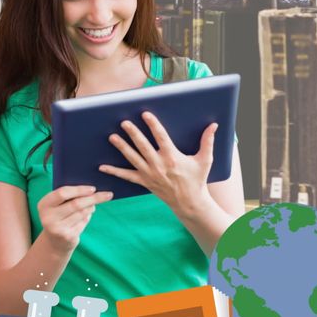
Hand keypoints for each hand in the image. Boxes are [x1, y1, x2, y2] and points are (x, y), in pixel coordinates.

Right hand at [36, 185, 113, 251]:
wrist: (54, 242)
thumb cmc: (57, 216)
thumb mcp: (55, 205)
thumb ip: (67, 196)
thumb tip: (91, 189)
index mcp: (44, 204)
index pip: (62, 193)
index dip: (79, 190)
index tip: (93, 188)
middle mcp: (48, 217)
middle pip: (76, 204)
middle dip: (93, 198)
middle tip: (108, 194)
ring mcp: (58, 228)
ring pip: (82, 213)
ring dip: (91, 207)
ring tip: (92, 205)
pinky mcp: (68, 237)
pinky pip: (83, 222)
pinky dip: (88, 217)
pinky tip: (86, 216)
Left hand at [99, 112, 216, 210]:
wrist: (189, 202)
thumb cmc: (197, 180)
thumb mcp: (205, 160)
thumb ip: (207, 141)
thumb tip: (214, 125)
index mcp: (172, 157)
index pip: (160, 137)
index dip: (153, 125)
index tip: (145, 114)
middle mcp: (159, 164)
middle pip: (142, 145)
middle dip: (133, 133)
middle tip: (123, 122)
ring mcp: (149, 173)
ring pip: (132, 158)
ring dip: (121, 147)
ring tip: (112, 137)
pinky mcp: (144, 182)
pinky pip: (126, 176)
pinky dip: (114, 171)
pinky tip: (102, 167)